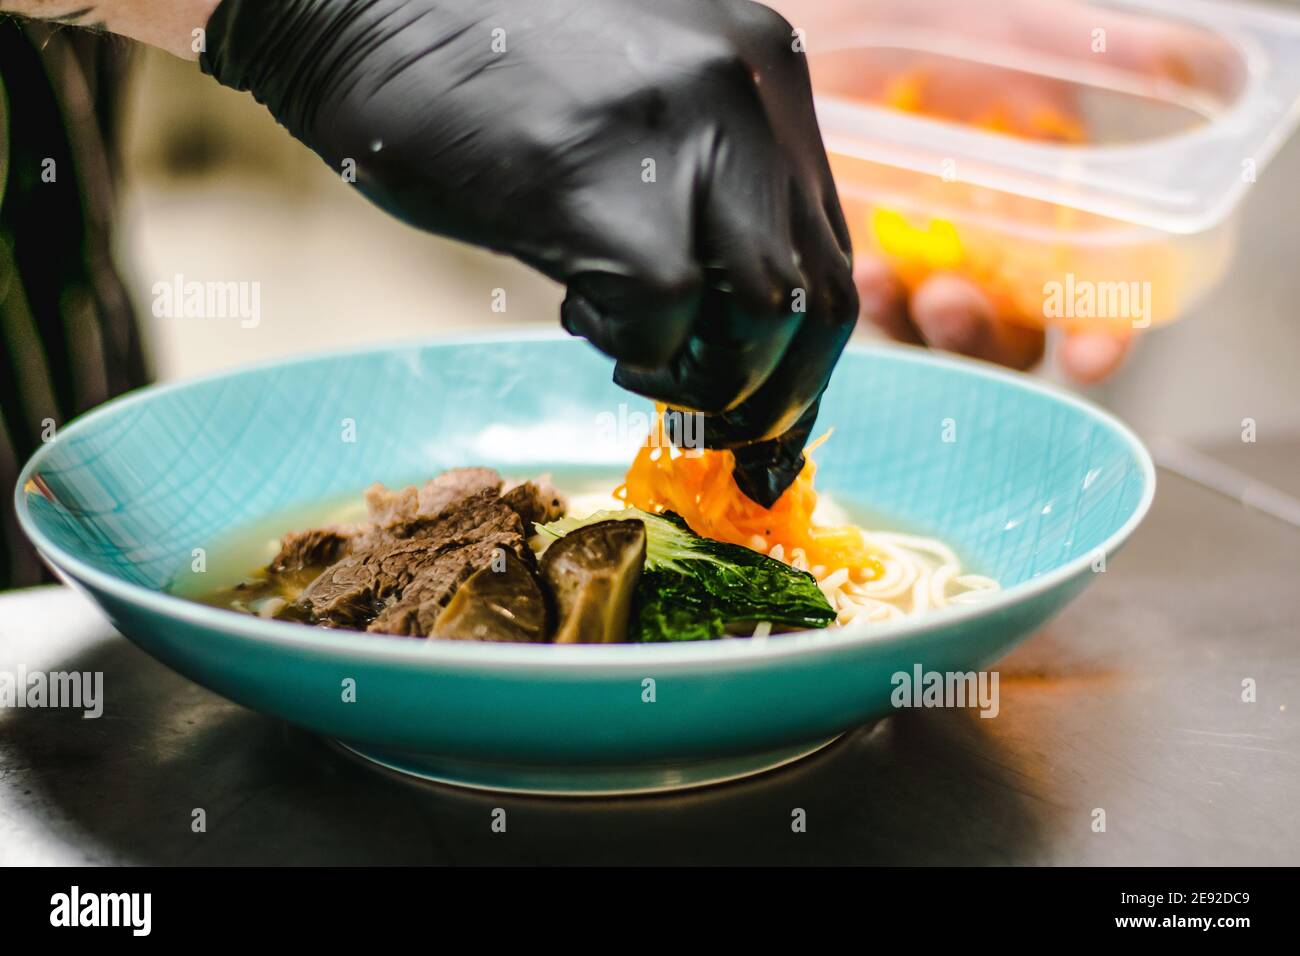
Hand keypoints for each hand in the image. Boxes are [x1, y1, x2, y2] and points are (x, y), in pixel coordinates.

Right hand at [200, 0, 856, 501]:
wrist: (350, 3)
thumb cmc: (484, 66)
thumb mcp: (637, 112)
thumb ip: (707, 192)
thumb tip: (740, 329)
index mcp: (765, 69)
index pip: (830, 248)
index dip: (808, 355)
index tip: (775, 418)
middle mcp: (747, 90)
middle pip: (820, 297)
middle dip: (782, 400)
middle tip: (736, 447)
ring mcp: (681, 131)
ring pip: (764, 319)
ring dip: (706, 382)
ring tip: (632, 358)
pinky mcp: (598, 183)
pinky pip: (665, 320)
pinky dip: (632, 354)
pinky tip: (578, 317)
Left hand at [829, 0, 1238, 383]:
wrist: (837, 21)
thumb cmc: (944, 24)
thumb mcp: (1033, 32)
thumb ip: (1124, 55)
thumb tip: (1224, 66)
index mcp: (1057, 210)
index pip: (1098, 299)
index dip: (1104, 337)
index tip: (1090, 357)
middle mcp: (995, 250)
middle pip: (1007, 335)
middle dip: (984, 336)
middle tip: (955, 305)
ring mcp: (925, 259)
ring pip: (932, 328)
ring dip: (916, 319)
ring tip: (890, 282)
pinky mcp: (864, 257)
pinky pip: (870, 301)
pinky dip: (866, 294)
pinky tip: (862, 267)